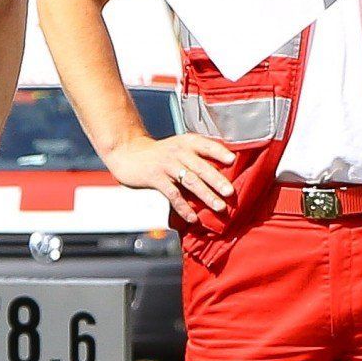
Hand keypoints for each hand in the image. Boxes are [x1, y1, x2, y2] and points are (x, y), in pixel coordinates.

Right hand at [107, 130, 238, 221]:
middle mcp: (179, 152)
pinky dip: (183, 207)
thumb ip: (199, 156)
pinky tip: (193, 217)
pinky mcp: (155, 178)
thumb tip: (228, 169)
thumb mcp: (180, 147)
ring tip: (219, 207)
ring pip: (190, 181)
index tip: (233, 160)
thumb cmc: (161, 153)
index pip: (207, 145)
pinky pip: (172, 194)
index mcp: (188, 143)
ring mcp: (166, 165)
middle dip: (217, 180)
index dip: (220, 152)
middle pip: (201, 167)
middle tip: (230, 192)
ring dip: (206, 195)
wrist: (128, 151)